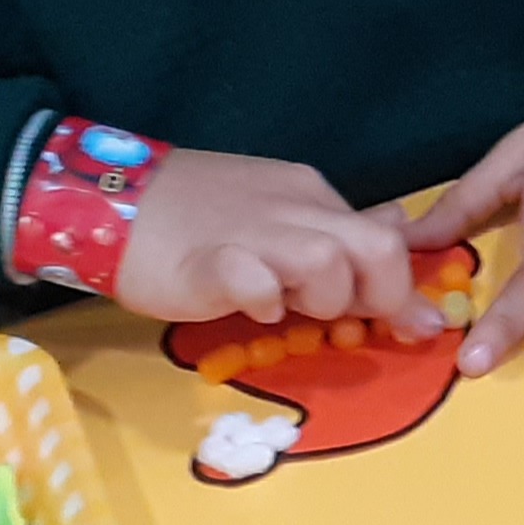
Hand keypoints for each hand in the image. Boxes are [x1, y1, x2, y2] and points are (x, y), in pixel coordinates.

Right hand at [110, 146, 414, 325]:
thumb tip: (398, 230)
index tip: (411, 327)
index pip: (387, 238)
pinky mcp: (209, 263)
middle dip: (380, 296)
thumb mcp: (280, 213)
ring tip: (287, 308)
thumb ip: (335, 227)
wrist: (112, 200)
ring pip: (328, 260)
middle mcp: (295, 206)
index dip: (401, 289)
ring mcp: (254, 232)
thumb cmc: (197, 216)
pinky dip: (263, 299)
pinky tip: (251, 307)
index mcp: (312, 197)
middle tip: (344, 320)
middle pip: (377, 248)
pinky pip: (255, 280)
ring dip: (321, 298)